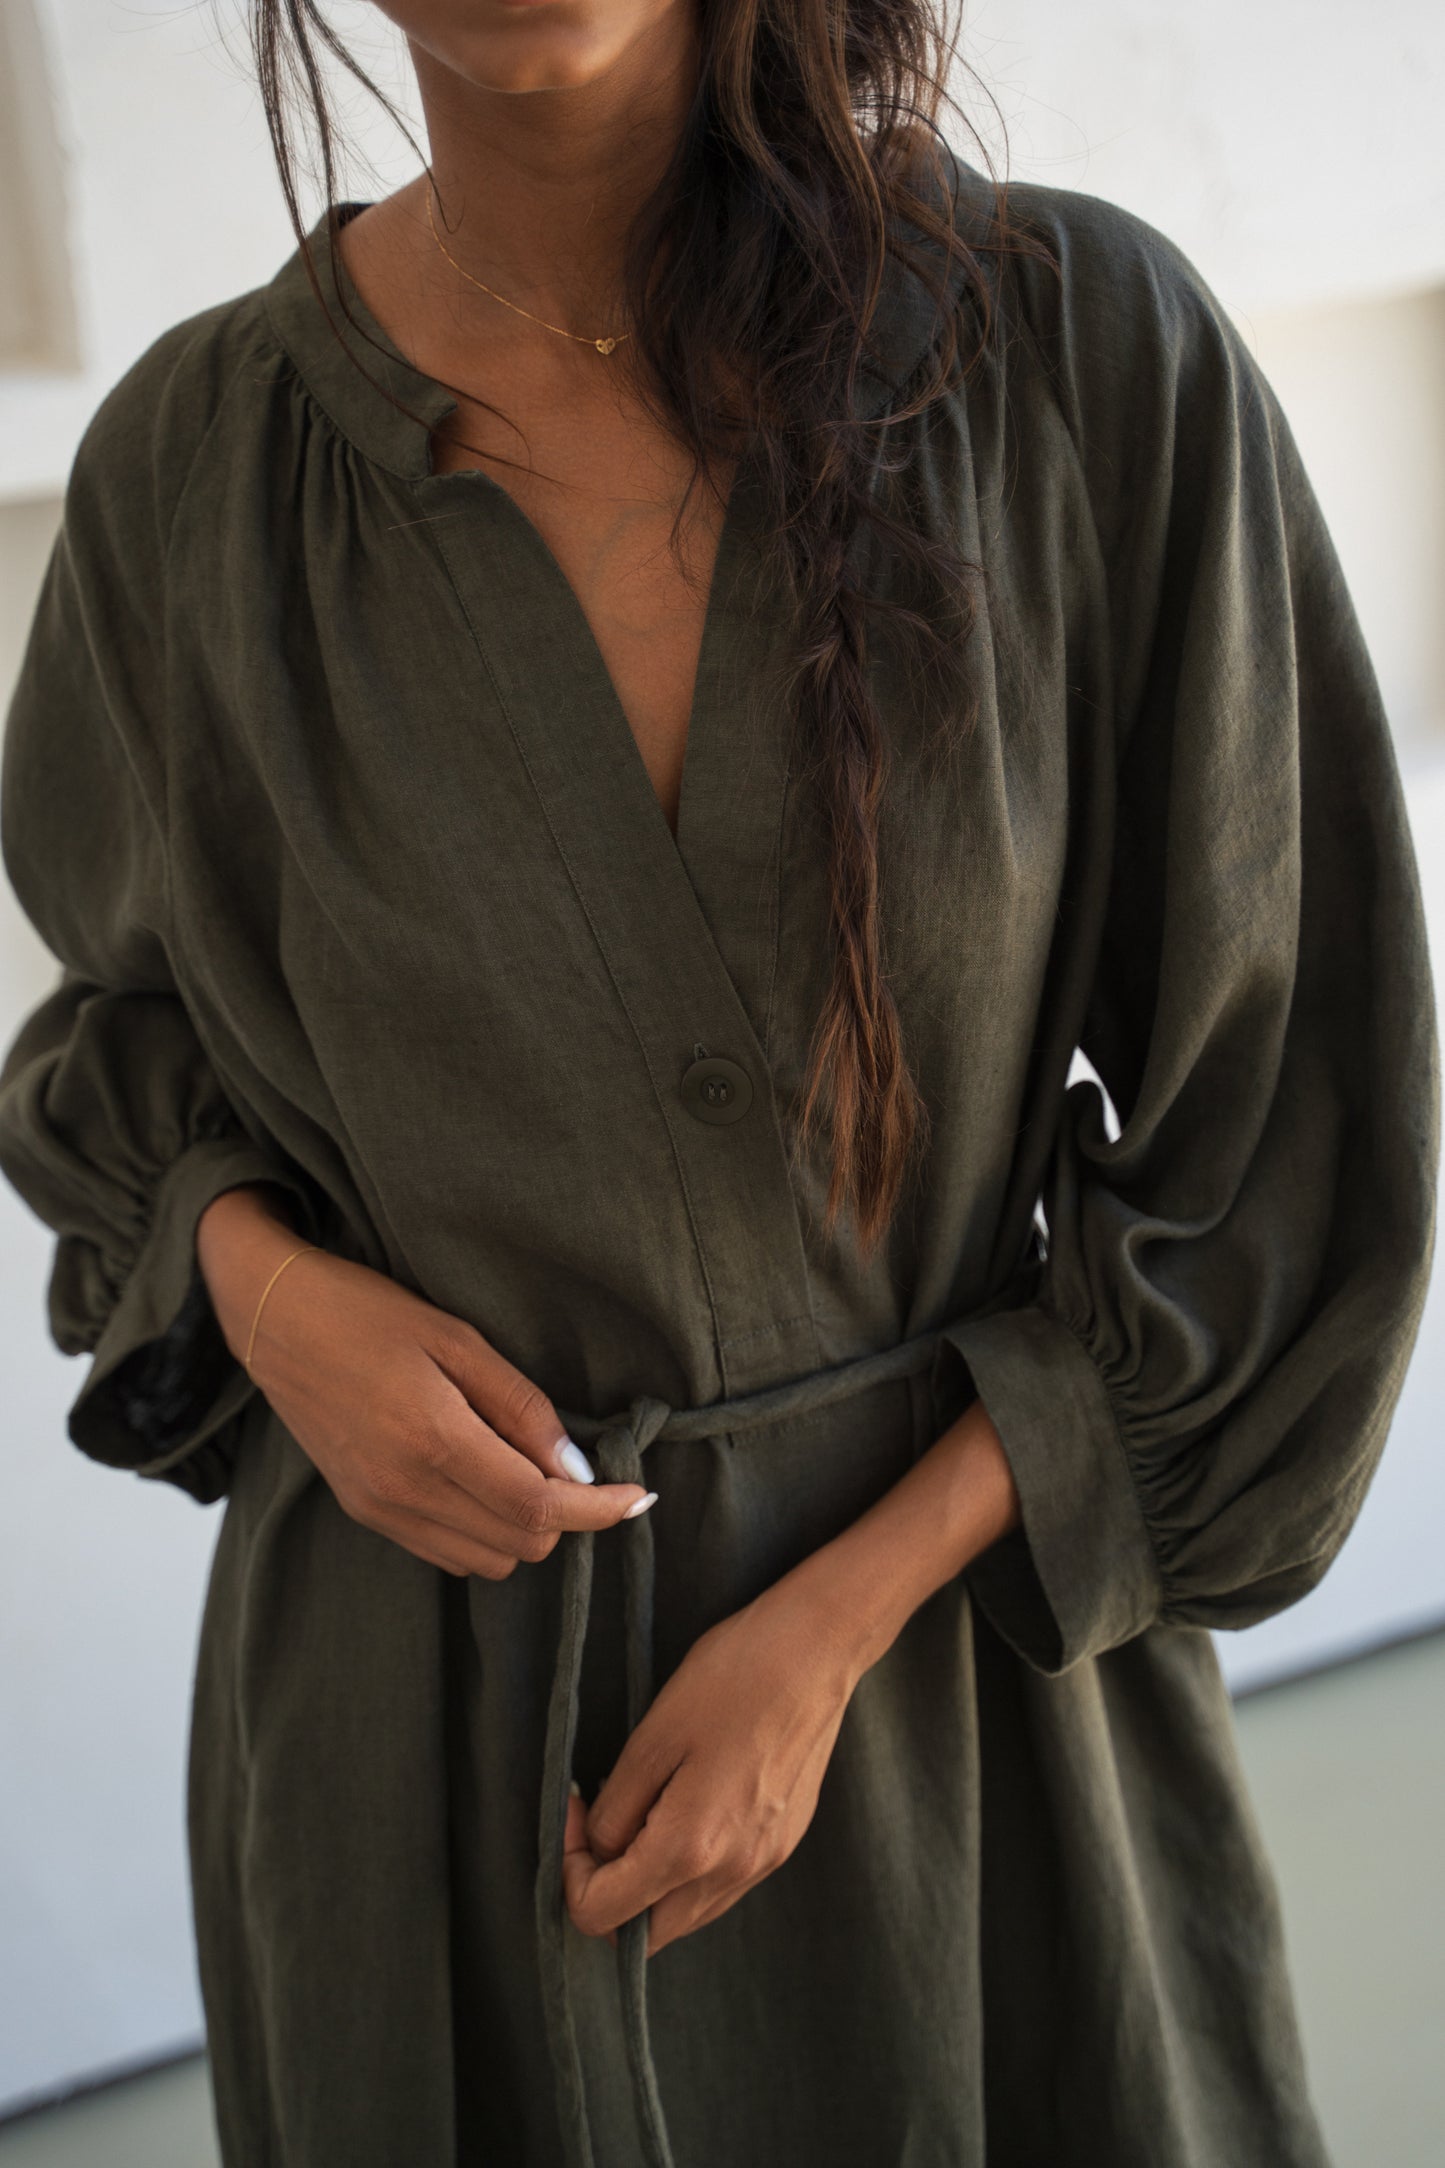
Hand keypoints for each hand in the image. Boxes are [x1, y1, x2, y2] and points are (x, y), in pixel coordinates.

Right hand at [195, 1184, 654, 1576]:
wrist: (275, 1321)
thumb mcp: (459, 1339)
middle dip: (564, 1513)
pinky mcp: (365, 1513)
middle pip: (522, 1543)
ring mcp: (380, 1509)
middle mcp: (404, 1490)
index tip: (640, 1497)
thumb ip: (522, 1409)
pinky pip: (447, 1552)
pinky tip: (480, 1477)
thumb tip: (578, 1470)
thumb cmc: (370, 1313)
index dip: (600, 1510)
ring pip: (488, 1559)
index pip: (539, 1507)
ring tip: (518, 1463)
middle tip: (572, 1461)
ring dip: (522, 1525)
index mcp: (433, 1440)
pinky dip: (482, 1530)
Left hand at [562, 1576, 857, 1956]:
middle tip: (600, 1824)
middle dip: (607, 1892)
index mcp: (691, 1848)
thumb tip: (597, 1848)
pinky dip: (688, 1870)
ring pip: (685, 1915)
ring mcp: (764, 1863)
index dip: (569, 1870)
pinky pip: (720, 1886)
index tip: (576, 1810)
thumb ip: (617, 1808)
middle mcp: (732, 1872)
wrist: (817, 1648)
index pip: (601, 1915)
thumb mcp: (654, 1736)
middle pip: (645, 1936)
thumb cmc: (733, 1678)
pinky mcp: (783, 1843)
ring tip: (643, 1808)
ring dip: (649, 1885)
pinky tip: (685, 1806)